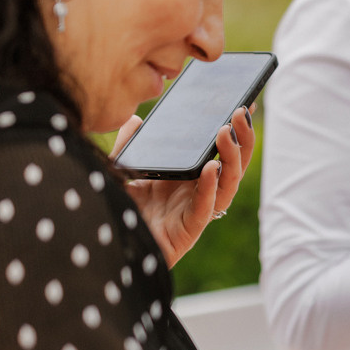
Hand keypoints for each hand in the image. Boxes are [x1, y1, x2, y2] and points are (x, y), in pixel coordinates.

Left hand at [120, 106, 255, 267]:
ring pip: (228, 186)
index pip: (220, 152)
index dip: (234, 131)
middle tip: (240, 111)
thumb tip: (135, 120)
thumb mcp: (121, 170)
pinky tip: (211, 169)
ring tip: (227, 133)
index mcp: (188, 178)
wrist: (107, 244)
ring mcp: (195, 212)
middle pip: (232, 165)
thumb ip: (129, 145)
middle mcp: (198, 193)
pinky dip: (210, 188)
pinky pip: (205, 209)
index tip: (243, 104)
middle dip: (241, 139)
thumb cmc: (119, 210)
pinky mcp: (187, 231)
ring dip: (232, 159)